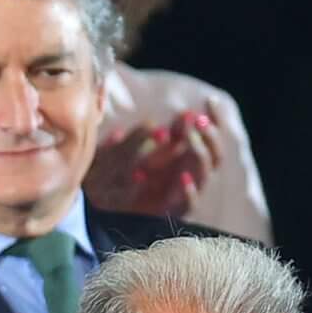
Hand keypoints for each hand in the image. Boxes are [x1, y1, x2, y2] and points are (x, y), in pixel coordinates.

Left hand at [86, 112, 224, 218]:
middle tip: (195, 121)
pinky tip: (183, 178)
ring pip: (204, 175)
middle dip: (209, 136)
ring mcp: (183, 193)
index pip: (209, 138)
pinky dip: (190, 192)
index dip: (214, 119)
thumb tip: (177, 114)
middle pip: (214, 156)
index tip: (209, 100)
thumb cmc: (115, 174)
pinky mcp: (174, 213)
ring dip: (200, 155)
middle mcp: (189, 174)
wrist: (97, 211)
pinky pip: (190, 205)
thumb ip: (154, 131)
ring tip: (191, 139)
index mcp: (184, 157)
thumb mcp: (130, 146)